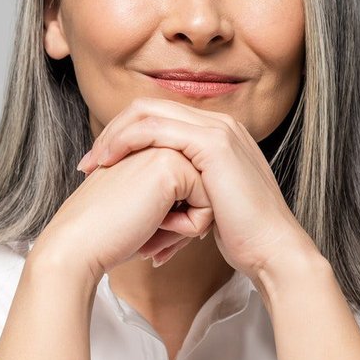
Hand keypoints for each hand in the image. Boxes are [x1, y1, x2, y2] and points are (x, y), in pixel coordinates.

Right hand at [31, 143, 214, 282]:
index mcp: (149, 148)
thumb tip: (210, 208)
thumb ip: (172, 195)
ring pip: (209, 197)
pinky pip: (208, 205)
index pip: (192, 188)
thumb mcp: (144, 206)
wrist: (77, 245)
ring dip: (185, 226)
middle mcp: (158, 141)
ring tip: (151, 230)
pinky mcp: (171, 165)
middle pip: (203, 190)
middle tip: (149, 233)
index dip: (179, 218)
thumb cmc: (109, 235)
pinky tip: (155, 226)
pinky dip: (187, 228)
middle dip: (185, 222)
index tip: (147, 228)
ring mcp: (164, 148)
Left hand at [73, 98, 316, 279]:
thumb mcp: (204, 204)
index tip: (98, 164)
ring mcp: (218, 129)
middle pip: (148, 108)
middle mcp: (219, 123)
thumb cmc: (240, 237)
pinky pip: (156, 130)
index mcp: (217, 133)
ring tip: (93, 164)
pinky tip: (109, 162)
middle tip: (88, 163)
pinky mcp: (213, 144)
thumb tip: (154, 200)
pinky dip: (127, 142)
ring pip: (148, 114)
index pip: (158, 117)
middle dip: (112, 132)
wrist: (272, 251)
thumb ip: (183, 188)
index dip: (123, 135)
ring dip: (114, 136)